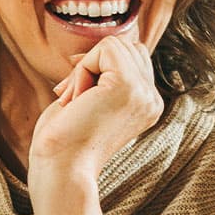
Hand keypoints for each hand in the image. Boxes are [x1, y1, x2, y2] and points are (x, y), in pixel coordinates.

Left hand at [27, 36, 165, 184]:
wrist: (62, 169)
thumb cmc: (66, 139)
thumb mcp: (94, 101)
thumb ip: (106, 76)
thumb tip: (101, 46)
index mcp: (149, 105)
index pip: (133, 57)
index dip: (99, 65)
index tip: (77, 96)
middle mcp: (153, 99)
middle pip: (126, 46)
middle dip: (92, 64)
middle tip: (76, 100)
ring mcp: (145, 93)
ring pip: (114, 45)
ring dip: (85, 68)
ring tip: (78, 102)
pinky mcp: (128, 86)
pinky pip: (104, 49)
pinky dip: (82, 70)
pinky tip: (77, 100)